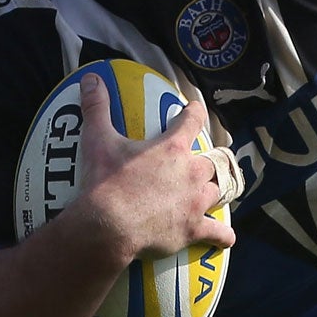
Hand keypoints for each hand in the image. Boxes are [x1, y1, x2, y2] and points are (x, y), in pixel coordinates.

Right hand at [75, 79, 237, 265]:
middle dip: (206, 162)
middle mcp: (191, 173)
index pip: (192, 121)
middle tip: (197, 164)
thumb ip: (97, 108)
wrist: (108, 226)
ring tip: (207, 194)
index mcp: (172, 148)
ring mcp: (196, 203)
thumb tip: (91, 79)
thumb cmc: (105, 183)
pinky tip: (225, 238)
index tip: (195, 110)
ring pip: (216, 192)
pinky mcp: (194, 229)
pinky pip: (219, 232)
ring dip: (212, 191)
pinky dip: (222, 235)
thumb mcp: (98, 141)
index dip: (194, 113)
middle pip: (211, 163)